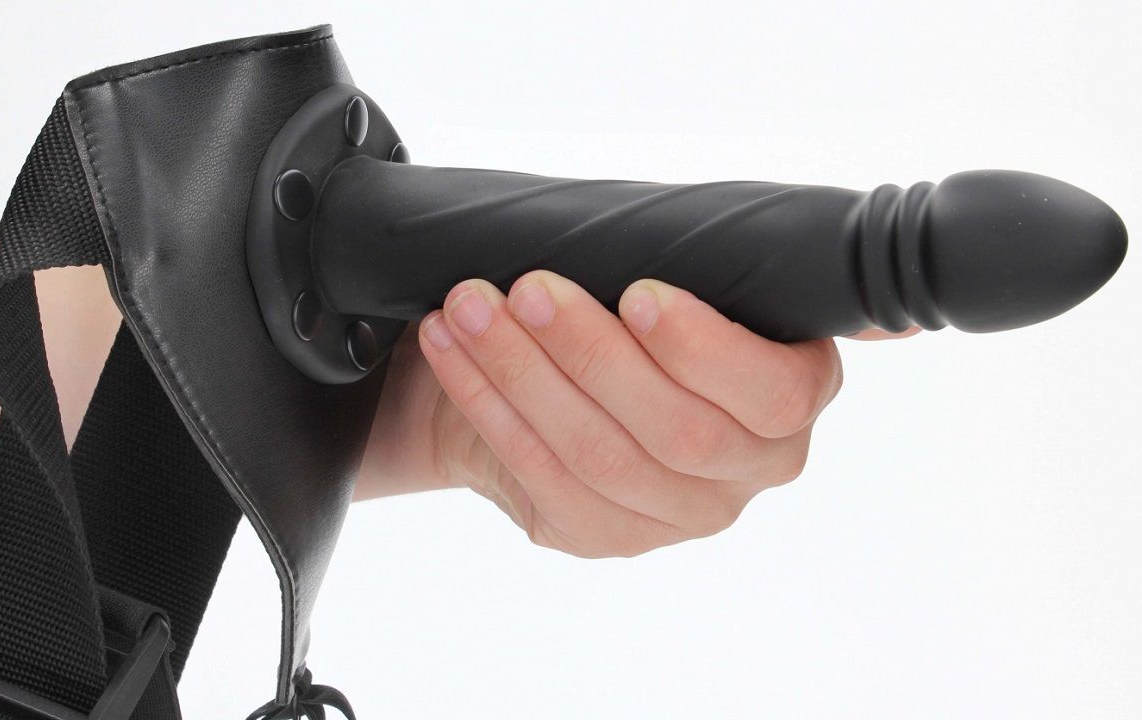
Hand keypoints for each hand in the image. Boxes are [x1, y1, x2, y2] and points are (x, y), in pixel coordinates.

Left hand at [359, 271, 910, 557]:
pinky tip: (454, 350)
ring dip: (522, 374)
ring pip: (597, 454)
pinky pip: (542, 476)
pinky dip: (489, 404)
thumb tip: (900, 318)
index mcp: (790, 402)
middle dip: (590, 352)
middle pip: (674, 431)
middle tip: (527, 288)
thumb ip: (771, 285)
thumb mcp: (705, 281)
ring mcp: (673, 515)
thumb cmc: (636, 315)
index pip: (770, 397)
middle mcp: (745, 471)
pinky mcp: (603, 535)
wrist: (563, 374)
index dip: (704, 351)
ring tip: (470, 308)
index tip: (641, 293)